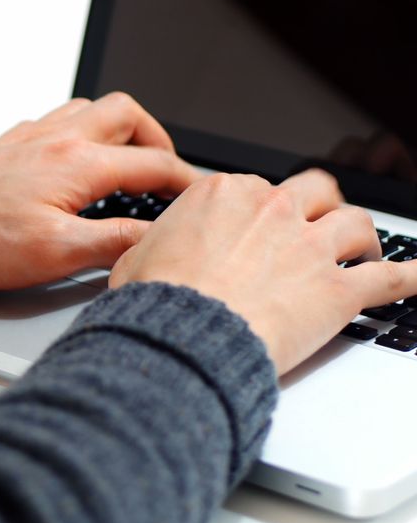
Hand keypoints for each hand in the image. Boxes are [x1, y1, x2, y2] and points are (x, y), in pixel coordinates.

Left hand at [0, 93, 201, 290]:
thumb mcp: (52, 253)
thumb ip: (111, 242)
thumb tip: (155, 239)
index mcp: (77, 164)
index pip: (155, 165)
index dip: (188, 183)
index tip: (204, 198)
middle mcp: (56, 140)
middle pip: (127, 116)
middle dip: (158, 140)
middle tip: (166, 172)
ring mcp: (28, 139)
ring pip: (89, 111)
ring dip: (118, 131)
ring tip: (126, 164)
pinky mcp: (4, 147)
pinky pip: (54, 122)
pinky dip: (78, 135)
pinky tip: (68, 165)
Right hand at [109, 169, 416, 374]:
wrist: (181, 333)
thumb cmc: (155, 300)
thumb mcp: (133, 261)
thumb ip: (150, 248)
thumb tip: (142, 254)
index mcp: (223, 194)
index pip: (253, 188)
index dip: (255, 211)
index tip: (253, 226)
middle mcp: (272, 210)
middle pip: (314, 191)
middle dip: (318, 205)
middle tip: (317, 221)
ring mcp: (309, 247)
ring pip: (356, 224)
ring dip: (362, 236)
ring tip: (363, 250)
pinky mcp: (337, 290)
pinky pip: (392, 278)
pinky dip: (412, 278)